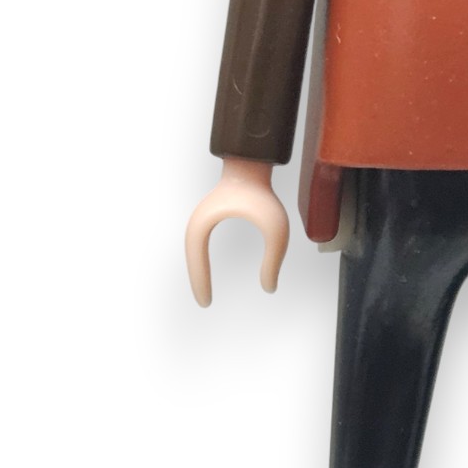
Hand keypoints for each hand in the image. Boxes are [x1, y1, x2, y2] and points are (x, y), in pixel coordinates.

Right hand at [184, 157, 289, 302]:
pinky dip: (201, 260)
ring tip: (204, 292)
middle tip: (204, 303)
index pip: (197, 260)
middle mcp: (197, 222)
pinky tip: (208, 272)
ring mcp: (201, 218)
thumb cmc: (262, 194)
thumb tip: (269, 288)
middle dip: (197, 281)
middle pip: (192, 258)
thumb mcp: (275, 230)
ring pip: (194, 252)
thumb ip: (274, 260)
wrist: (252, 164)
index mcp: (204, 224)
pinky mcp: (208, 216)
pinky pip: (200, 244)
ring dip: (198, 271)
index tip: (206, 302)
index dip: (200, 283)